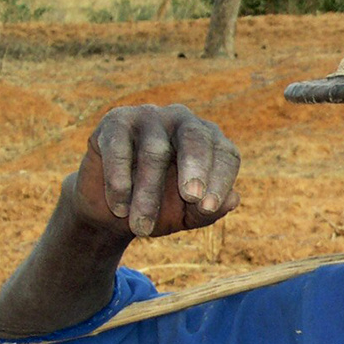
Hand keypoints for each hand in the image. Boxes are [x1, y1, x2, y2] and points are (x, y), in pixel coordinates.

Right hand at [71, 104, 240, 237]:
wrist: (111, 209)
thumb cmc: (158, 208)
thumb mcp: (186, 215)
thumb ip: (208, 210)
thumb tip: (233, 200)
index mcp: (209, 141)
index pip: (225, 154)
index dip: (220, 179)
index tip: (208, 207)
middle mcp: (183, 121)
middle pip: (195, 139)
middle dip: (195, 169)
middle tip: (192, 198)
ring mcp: (149, 116)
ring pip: (154, 152)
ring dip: (147, 193)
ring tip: (142, 227)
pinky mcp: (116, 121)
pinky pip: (120, 149)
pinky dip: (119, 181)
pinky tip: (119, 208)